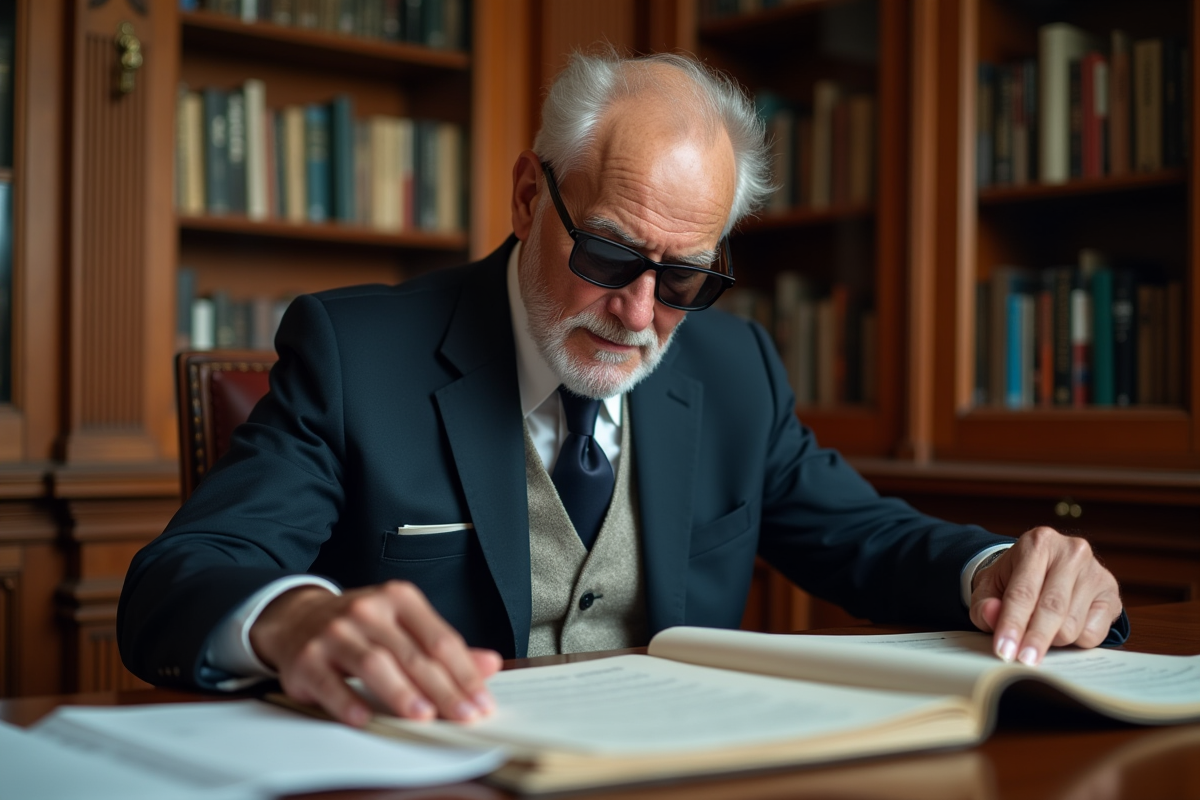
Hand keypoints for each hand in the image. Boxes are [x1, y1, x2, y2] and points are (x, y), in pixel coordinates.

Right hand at [249, 581, 501, 725]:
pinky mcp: (306, 658)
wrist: (297, 616)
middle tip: (463, 715)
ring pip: (374, 663)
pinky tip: (364, 718)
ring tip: (423, 716)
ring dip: (401, 692)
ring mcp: (335, 632)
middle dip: (443, 689)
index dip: (465, 673)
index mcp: (399, 598)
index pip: (440, 639)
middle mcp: (368, 610)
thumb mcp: (404, 624)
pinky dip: (347, 701)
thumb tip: (490, 664)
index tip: (482, 702)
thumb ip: (444, 647)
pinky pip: (329, 682)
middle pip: (413, 655)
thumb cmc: (361, 626)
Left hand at [969, 527, 1121, 665]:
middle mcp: (1071, 552)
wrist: (1044, 567)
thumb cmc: (1014, 578)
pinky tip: (1064, 627)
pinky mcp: (1111, 592)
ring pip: (1073, 625)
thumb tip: (992, 616)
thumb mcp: (989, 586)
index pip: (1022, 592)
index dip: (1012, 624)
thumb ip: (984, 604)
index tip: (1004, 650)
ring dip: (1053, 640)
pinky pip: (1094, 633)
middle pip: (1052, 609)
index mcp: (1036, 544)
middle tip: (1023, 660)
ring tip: (1040, 633)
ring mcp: (1095, 571)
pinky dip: (1075, 641)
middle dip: (1035, 639)